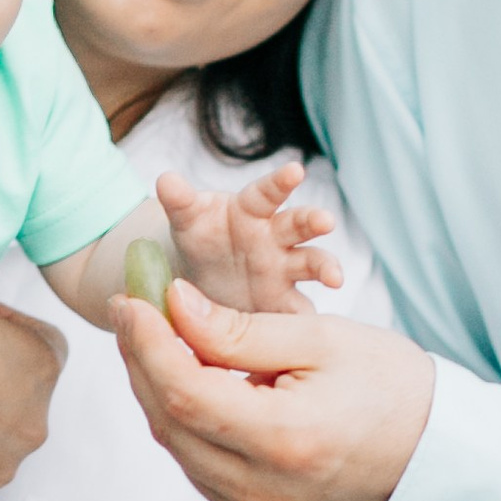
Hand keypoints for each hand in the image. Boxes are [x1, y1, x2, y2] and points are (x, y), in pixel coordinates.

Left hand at [112, 278, 434, 500]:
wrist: (442, 459)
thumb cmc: (394, 389)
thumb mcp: (322, 340)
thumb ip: (240, 329)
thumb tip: (172, 305)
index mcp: (285, 441)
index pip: (184, 391)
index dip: (148, 342)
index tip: (131, 298)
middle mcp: (265, 493)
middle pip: (170, 423)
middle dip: (143, 361)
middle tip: (134, 310)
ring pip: (180, 451)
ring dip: (159, 393)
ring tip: (158, 340)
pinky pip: (203, 473)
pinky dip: (187, 427)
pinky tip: (191, 385)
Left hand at [156, 163, 340, 314]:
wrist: (201, 277)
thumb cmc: (202, 236)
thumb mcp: (188, 218)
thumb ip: (180, 201)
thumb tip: (165, 179)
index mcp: (252, 210)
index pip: (269, 192)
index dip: (280, 181)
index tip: (295, 170)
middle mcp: (276, 237)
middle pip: (300, 224)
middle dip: (314, 220)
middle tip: (326, 221)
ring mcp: (285, 271)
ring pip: (311, 265)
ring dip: (326, 268)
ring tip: (335, 278)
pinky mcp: (284, 304)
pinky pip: (299, 312)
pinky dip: (306, 321)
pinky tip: (314, 330)